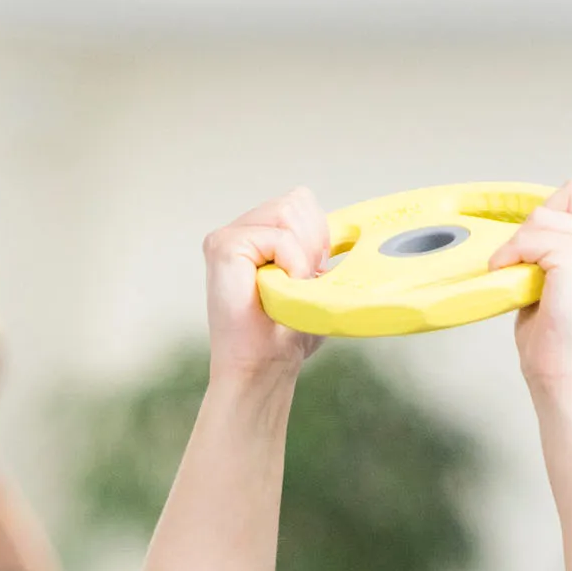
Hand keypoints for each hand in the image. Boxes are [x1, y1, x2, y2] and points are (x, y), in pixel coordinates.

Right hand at [204, 188, 329, 387]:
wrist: (262, 369)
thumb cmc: (284, 336)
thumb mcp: (312, 284)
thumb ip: (320, 253)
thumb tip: (349, 233)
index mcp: (258, 236)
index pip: (300, 202)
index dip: (318, 234)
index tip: (311, 275)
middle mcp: (240, 231)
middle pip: (296, 201)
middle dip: (312, 242)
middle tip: (299, 284)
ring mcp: (228, 237)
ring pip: (288, 212)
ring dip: (302, 255)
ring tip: (289, 288)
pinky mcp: (223, 246)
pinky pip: (279, 236)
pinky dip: (292, 264)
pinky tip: (280, 290)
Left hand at [490, 177, 571, 396]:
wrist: (568, 377)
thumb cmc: (562, 343)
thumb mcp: (571, 283)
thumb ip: (565, 250)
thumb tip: (534, 229)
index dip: (561, 213)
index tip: (539, 247)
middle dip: (543, 217)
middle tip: (525, 255)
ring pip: (545, 214)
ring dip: (520, 241)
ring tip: (513, 271)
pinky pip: (531, 236)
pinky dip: (512, 253)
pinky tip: (506, 274)